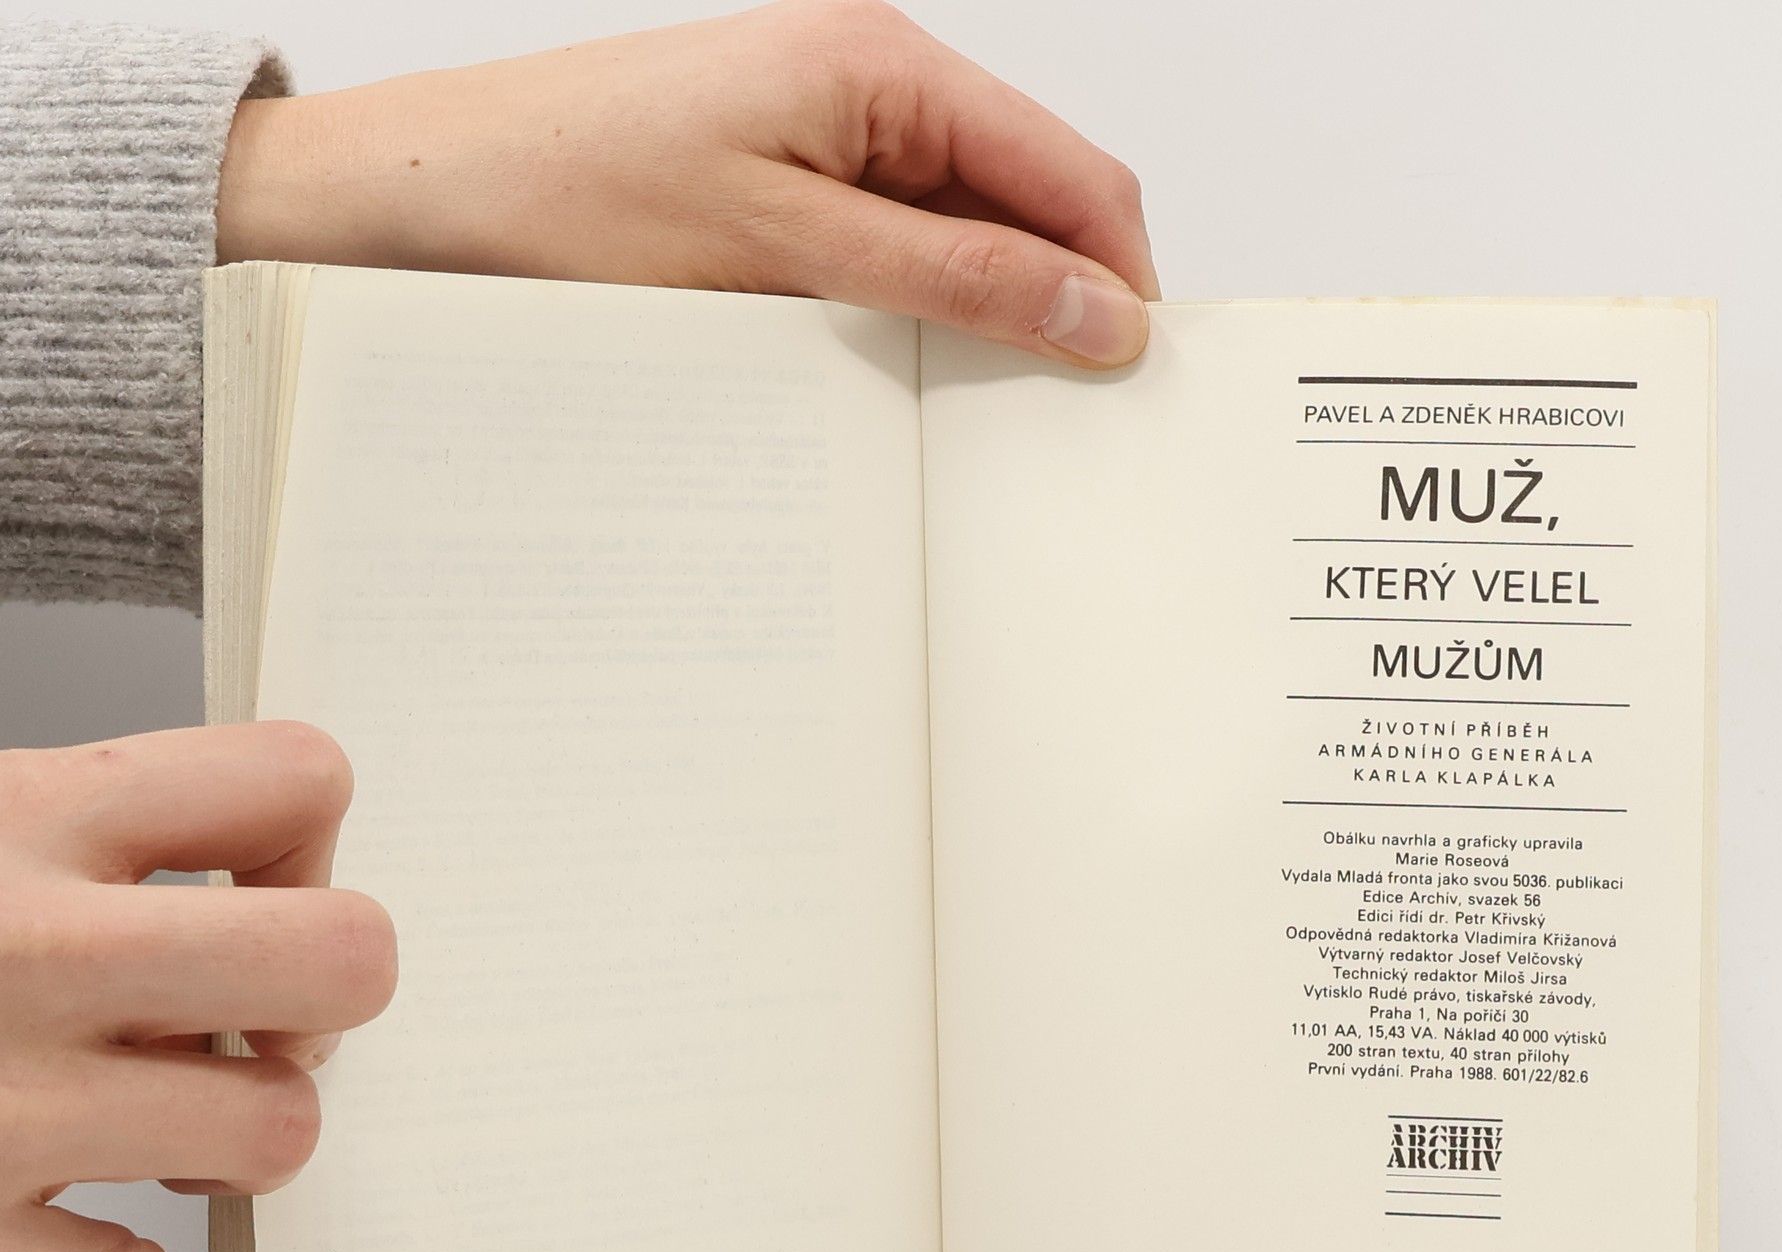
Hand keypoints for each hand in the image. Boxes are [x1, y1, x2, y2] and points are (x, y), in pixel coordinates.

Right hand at [0, 724, 396, 1251]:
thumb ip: (83, 839)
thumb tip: (253, 877)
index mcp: (24, 819)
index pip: (298, 778)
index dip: (304, 846)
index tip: (258, 885)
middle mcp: (28, 951)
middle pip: (351, 957)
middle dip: (325, 1002)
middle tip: (259, 1025)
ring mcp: (0, 1108)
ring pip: (279, 1132)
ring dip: (237, 1144)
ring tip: (155, 1130)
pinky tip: (54, 1228)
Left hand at [216, 0, 1157, 367]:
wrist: (418, 203)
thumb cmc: (571, 192)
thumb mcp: (787, 251)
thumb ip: (954, 280)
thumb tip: (1097, 312)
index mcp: (886, 68)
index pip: (1070, 172)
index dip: (1120, 278)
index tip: (1134, 384)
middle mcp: (868, 92)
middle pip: (1027, 208)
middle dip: (1057, 309)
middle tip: (1061, 425)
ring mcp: (825, 144)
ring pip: (960, 245)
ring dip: (979, 326)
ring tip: (971, 420)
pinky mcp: (782, 195)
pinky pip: (888, 263)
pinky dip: (910, 324)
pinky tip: (895, 387)